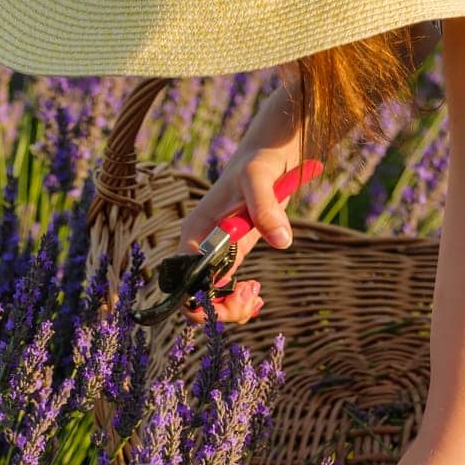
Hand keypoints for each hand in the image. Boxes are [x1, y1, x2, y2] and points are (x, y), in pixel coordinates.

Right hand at [175, 145, 297, 322]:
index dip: (202, 297)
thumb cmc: (258, 162)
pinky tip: (257, 294)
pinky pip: (228, 289)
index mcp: (197, 230)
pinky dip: (241, 300)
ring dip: (232, 308)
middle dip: (220, 308)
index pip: (183, 277)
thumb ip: (266, 208)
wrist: (270, 156)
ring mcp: (217, 251)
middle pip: (195, 294)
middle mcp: (201, 244)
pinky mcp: (234, 253)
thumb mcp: (259, 179)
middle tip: (250, 299)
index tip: (235, 292)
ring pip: (212, 297)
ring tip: (255, 297)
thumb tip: (281, 241)